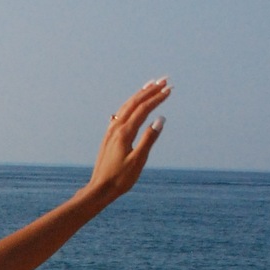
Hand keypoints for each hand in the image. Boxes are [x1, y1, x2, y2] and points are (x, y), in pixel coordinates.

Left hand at [87, 79, 170, 201]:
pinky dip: (129, 105)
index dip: (157, 98)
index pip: (144, 109)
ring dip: (139, 95)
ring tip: (151, 86)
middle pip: (134, 103)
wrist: (99, 189)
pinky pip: (120, 114)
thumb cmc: (120, 179)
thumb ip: (149, 139)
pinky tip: (131, 105)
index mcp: (124, 133)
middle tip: (164, 80)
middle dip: (150, 90)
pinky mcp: (109, 137)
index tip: (170, 90)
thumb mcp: (138, 161)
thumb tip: (160, 119)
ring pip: (126, 107)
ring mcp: (111, 132)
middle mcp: (116, 128)